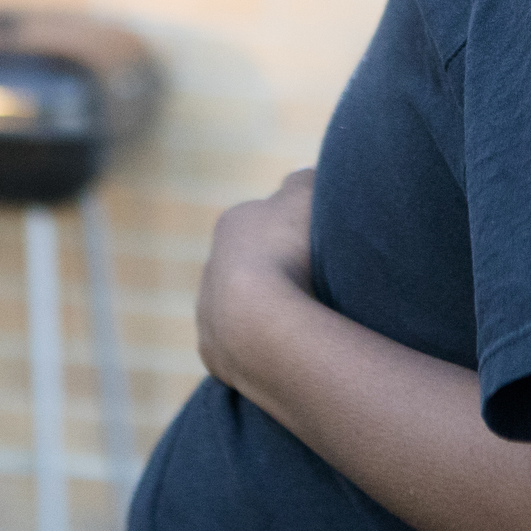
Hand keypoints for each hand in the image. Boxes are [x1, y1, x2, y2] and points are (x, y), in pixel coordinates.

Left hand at [195, 168, 317, 394]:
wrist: (261, 325)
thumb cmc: (289, 252)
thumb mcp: (308, 193)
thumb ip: (305, 179)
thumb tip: (302, 177)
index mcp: (233, 225)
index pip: (267, 220)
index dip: (297, 229)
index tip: (323, 243)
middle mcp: (211, 267)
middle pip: (252, 265)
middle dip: (280, 272)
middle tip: (318, 283)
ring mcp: (207, 313)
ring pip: (243, 308)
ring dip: (269, 312)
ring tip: (306, 321)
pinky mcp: (212, 353)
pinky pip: (242, 347)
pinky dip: (262, 346)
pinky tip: (288, 348)